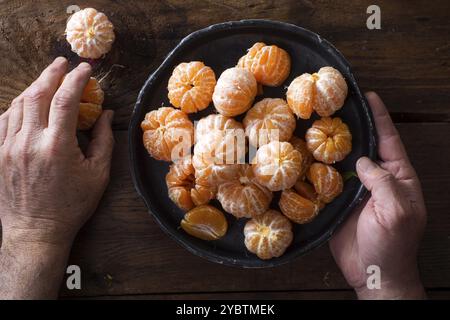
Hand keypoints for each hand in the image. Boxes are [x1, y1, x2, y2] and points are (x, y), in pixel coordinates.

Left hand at [0, 57, 113, 298]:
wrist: (36, 231)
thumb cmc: (71, 205)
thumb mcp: (98, 174)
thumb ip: (103, 140)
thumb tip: (106, 112)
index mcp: (58, 146)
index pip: (66, 100)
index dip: (77, 80)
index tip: (86, 69)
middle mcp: (30, 141)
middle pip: (37, 94)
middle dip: (52, 73)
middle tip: (63, 62)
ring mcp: (9, 146)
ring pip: (18, 104)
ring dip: (34, 87)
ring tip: (47, 79)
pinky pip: (3, 120)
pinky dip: (16, 106)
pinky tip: (26, 103)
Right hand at [329, 92, 426, 298]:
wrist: (373, 273)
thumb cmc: (393, 244)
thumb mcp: (396, 211)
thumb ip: (382, 182)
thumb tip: (363, 161)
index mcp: (397, 177)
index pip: (389, 140)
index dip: (380, 118)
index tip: (369, 96)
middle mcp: (376, 179)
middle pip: (364, 146)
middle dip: (352, 127)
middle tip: (334, 105)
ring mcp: (355, 190)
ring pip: (342, 161)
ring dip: (331, 146)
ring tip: (316, 125)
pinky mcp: (337, 201)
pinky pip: (326, 181)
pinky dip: (316, 169)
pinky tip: (305, 156)